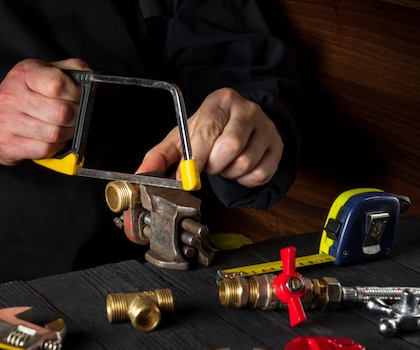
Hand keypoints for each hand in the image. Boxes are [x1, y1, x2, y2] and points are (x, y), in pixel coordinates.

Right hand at [0, 58, 89, 164]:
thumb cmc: (20, 97)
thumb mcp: (41, 74)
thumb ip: (67, 70)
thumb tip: (88, 75)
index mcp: (24, 73)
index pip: (57, 84)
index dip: (75, 93)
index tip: (76, 97)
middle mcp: (11, 95)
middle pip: (61, 112)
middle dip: (74, 117)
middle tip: (72, 117)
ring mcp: (6, 121)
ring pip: (55, 133)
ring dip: (65, 134)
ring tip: (60, 129)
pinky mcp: (6, 145)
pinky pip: (44, 149)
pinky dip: (53, 147)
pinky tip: (47, 140)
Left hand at [136, 88, 282, 187]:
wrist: (242, 124)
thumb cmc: (210, 130)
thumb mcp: (182, 137)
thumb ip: (161, 155)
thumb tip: (142, 174)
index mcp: (221, 101)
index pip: (208, 129)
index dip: (196, 157)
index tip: (185, 175)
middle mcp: (247, 109)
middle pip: (229, 147)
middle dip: (213, 165)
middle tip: (209, 164)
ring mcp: (266, 127)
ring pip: (245, 163)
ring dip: (228, 173)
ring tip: (224, 163)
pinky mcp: (277, 147)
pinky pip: (259, 174)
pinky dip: (244, 180)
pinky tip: (238, 168)